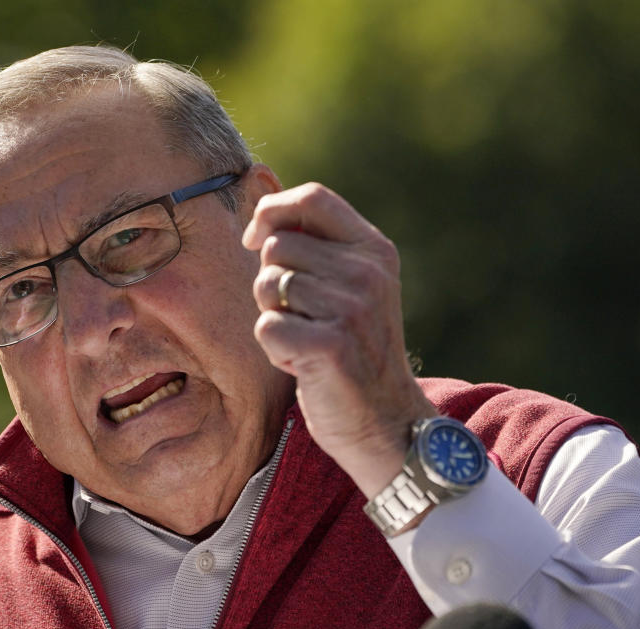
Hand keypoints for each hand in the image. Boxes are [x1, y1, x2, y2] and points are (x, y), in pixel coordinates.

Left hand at [242, 183, 436, 496]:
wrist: (386, 420)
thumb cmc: (353, 349)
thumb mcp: (351, 287)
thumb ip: (316, 247)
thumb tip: (260, 209)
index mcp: (374, 249)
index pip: (312, 197)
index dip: (271, 211)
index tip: (253, 239)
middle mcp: (367, 272)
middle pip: (276, 246)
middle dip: (270, 282)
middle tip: (301, 316)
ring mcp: (352, 307)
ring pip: (266, 286)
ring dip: (274, 318)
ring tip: (307, 340)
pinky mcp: (331, 345)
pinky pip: (266, 326)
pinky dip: (275, 349)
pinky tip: (304, 363)